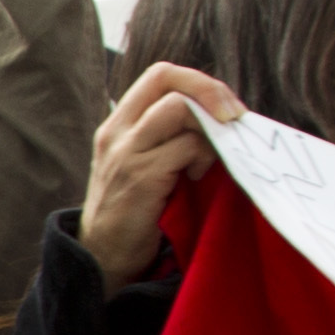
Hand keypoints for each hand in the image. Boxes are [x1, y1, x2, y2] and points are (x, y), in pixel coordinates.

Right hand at [82, 63, 239, 288]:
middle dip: (209, 90)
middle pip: (167, 77)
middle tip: (232, 116)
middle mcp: (117, 131)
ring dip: (208, 128)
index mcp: (118, 123)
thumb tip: (219, 117)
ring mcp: (125, 153)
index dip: (199, 81)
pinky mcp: (140, 178)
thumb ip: (167, 137)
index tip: (224, 107)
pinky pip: (186, 147)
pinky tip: (197, 178)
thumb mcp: (140, 164)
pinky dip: (203, 158)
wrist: (102, 259)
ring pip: (178, 108)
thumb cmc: (131, 213)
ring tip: (210, 157)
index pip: (160, 74)